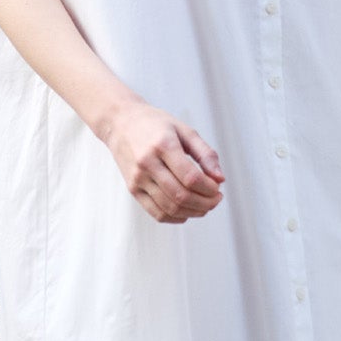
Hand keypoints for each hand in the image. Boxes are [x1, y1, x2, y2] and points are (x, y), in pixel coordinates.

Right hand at [104, 100, 224, 223]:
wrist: (120, 123)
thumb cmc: (155, 125)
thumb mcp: (184, 130)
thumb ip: (205, 153)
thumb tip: (220, 179)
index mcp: (163, 145)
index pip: (190, 177)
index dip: (209, 188)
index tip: (218, 188)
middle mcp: (147, 163)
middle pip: (181, 195)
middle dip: (205, 203)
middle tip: (216, 199)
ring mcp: (138, 179)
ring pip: (170, 208)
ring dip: (193, 212)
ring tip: (205, 206)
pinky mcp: (132, 189)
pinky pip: (156, 212)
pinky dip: (176, 217)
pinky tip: (187, 211)